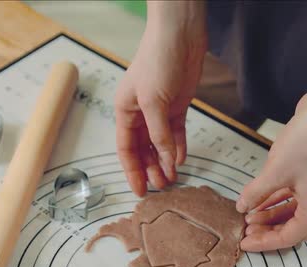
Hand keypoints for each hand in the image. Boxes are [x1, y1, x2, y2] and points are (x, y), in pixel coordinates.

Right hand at [115, 2, 206, 195]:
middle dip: (151, 169)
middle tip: (162, 188)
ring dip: (165, 161)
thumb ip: (158, 133)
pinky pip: (176, 132)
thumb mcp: (153, 101)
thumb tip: (164, 159)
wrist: (181, 35)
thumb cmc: (158, 60)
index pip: (126, 148)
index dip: (131, 170)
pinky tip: (180, 159)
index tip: (139, 190)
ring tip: (172, 179)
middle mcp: (141, 112)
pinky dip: (178, 146)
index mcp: (125, 110)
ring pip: (160, 143)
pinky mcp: (177, 105)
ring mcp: (160, 110)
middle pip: (143, 149)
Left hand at [237, 94, 306, 251]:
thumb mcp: (275, 171)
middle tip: (245, 232)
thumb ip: (256, 193)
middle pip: (293, 228)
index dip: (266, 242)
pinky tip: (259, 199)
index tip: (245, 243)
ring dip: (271, 215)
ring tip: (248, 216)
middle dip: (268, 231)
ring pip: (293, 212)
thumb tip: (242, 207)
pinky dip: (277, 200)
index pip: (289, 237)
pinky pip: (295, 196)